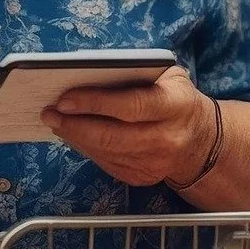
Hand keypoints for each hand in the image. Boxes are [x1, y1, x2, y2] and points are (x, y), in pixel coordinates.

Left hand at [42, 67, 215, 186]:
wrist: (201, 140)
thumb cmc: (176, 97)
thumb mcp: (168, 75)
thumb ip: (136, 71)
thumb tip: (85, 70)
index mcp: (175, 106)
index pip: (131, 106)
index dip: (96, 103)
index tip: (64, 99)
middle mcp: (167, 138)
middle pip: (112, 136)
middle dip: (75, 125)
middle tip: (49, 113)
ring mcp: (154, 163)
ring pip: (105, 152)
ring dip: (75, 137)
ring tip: (55, 121)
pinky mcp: (141, 177)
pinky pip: (106, 163)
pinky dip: (85, 148)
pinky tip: (72, 134)